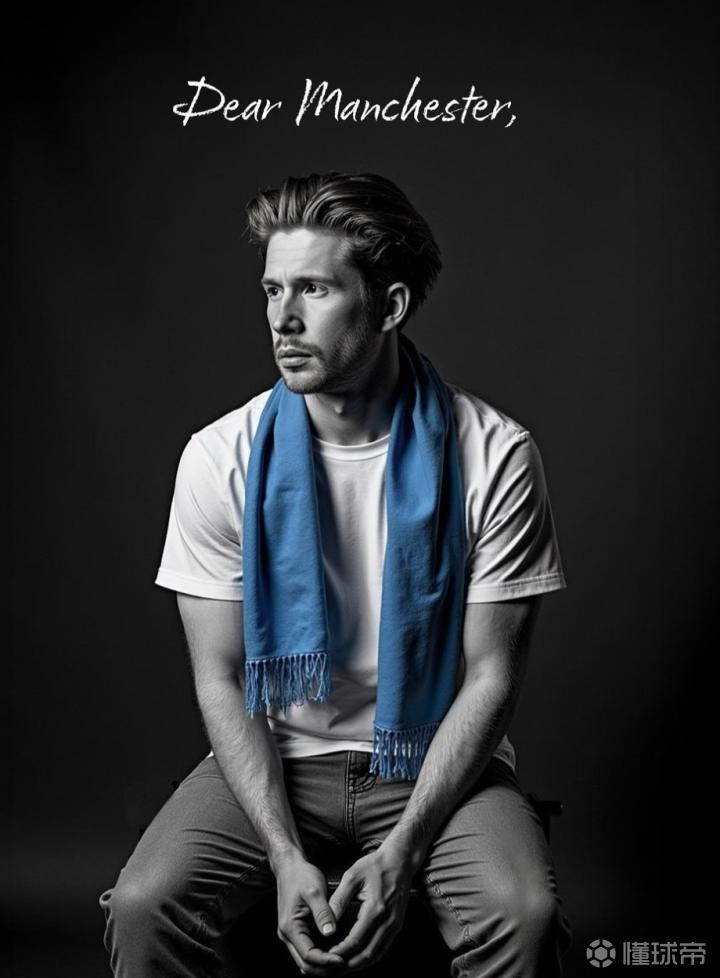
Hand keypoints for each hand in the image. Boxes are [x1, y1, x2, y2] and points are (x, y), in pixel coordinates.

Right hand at [275, 855, 344, 974]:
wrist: (290, 867)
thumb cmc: (301, 876)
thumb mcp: (314, 891)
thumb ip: (322, 912)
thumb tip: (330, 932)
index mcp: (290, 927)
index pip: (308, 955)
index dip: (326, 961)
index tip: (343, 960)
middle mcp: (288, 935)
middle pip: (306, 964)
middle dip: (326, 969)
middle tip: (348, 966)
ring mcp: (292, 934)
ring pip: (307, 961)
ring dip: (324, 966)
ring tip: (345, 963)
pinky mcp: (299, 931)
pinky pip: (310, 950)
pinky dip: (322, 956)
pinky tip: (337, 954)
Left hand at [327, 845, 413, 969]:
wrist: (400, 860)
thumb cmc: (375, 865)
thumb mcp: (352, 876)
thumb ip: (339, 899)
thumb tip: (327, 921)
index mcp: (376, 908)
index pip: (356, 940)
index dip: (341, 952)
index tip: (327, 955)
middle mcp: (388, 920)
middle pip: (368, 954)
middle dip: (349, 965)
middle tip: (333, 969)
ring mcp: (395, 924)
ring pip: (377, 954)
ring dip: (359, 964)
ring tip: (342, 967)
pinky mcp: (397, 924)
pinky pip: (383, 947)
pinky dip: (370, 956)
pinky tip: (357, 957)